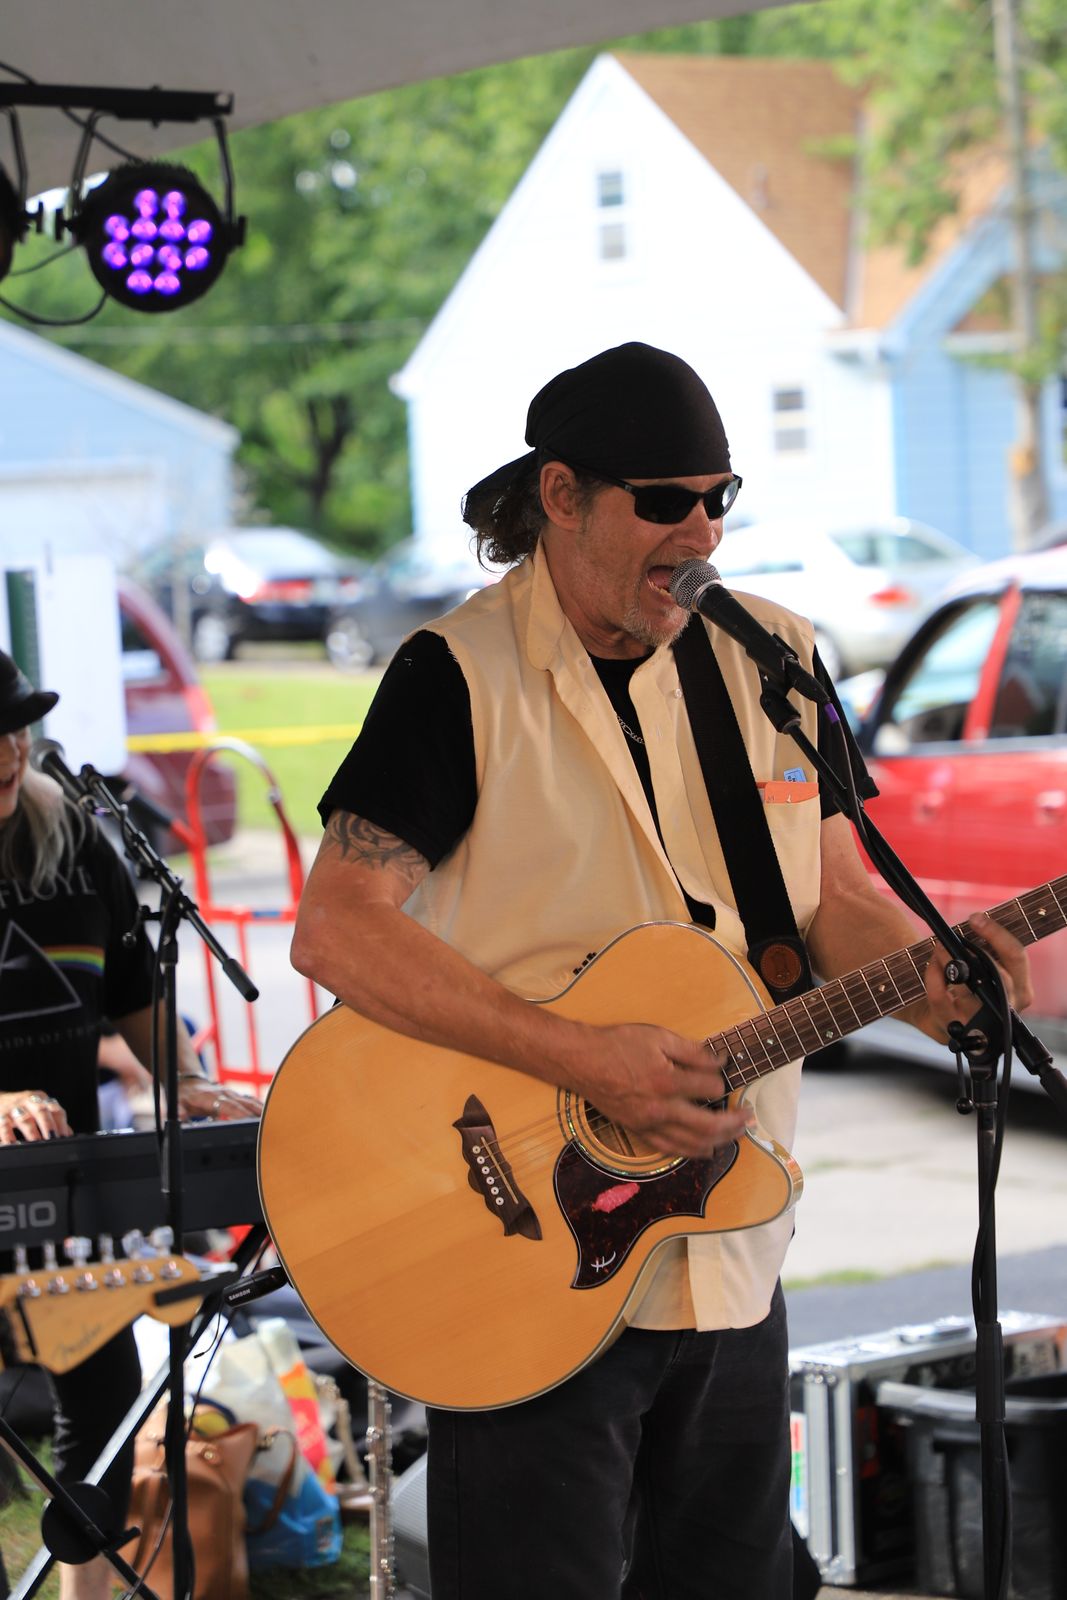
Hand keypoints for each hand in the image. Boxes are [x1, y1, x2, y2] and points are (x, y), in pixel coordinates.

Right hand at [0, 1090, 71, 1143]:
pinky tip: (13, 1144)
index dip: (62, 1124)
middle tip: (53, 1139)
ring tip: (36, 1143)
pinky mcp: (0, 1115)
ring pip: (24, 1118)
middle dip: (48, 1126)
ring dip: (31, 1132)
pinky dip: (9, 1135)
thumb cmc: (21, 1107)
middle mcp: (29, 1101)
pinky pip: (4, 1125)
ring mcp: (14, 1107)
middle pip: (41, 1111)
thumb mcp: (37, 1110)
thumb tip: (69, 1134)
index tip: (65, 1137)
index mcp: (41, 1099)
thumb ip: (53, 1121)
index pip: (55, 1109)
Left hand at [177, 1078, 262, 1121]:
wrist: (190, 1082)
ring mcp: (232, 1094)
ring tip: (274, 1120)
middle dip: (256, 1114)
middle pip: (244, 1104)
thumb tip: (180, 1116)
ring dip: (262, 1110)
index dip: (239, 1113)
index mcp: (211, 1097)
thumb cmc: (185, 1095)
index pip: (228, 1106)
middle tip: (267, 1124)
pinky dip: (260, 1107)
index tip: (249, 1120)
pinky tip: (270, 1114)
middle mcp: (224, 1093)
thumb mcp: (178, 1102)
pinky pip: (250, 1101)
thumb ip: (179, 1110)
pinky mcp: (235, 1096)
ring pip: (250, 1101)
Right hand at [564, 1023, 753, 1158]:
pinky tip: (704, 1148)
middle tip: (749, 1116)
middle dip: (734, 1122)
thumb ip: (692, 1050)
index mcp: (667, 1082)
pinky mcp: (639, 1131)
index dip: (721, 1079)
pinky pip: (670, 1149)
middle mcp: (660, 1109)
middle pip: (709, 1126)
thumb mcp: (658, 1036)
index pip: (711, 1088)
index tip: (723, 1069)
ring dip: (719, 1142)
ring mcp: (649, 1124)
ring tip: (735, 1135)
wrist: (582, 1061)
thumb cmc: (618, 1045)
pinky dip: (691, 1151)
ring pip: (692, 1144)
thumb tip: (720, 1060)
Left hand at [924, 911, 1033, 1039]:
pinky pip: (940, 998)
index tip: (976, 918)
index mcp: (1020, 990)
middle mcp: (1005, 1010)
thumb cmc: (966, 984)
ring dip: (948, 960)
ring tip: (939, 947)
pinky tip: (932, 966)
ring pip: (965, 988)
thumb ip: (988, 948)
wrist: (935, 1012)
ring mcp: (978, 1023)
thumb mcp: (984, 967)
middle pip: (1000, 978)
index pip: (1017, 957)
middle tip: (954, 935)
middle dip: (974, 950)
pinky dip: (933, 976)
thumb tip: (978, 921)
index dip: (997, 934)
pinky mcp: (951, 1029)